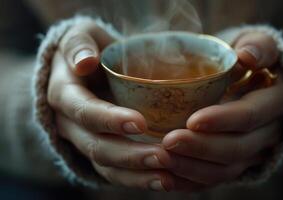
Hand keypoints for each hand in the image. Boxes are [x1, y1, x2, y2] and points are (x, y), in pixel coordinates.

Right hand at [48, 22, 184, 190]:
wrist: (86, 68)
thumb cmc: (90, 49)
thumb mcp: (80, 36)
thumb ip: (78, 44)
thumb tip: (84, 62)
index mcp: (64, 94)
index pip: (83, 111)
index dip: (108, 119)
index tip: (140, 123)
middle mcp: (70, 123)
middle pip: (96, 146)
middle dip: (129, 154)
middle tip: (164, 156)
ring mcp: (84, 141)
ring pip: (106, 166)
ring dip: (136, 173)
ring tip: (168, 176)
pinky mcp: (100, 152)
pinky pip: (115, 173)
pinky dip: (138, 179)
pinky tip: (164, 180)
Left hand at [161, 31, 282, 186]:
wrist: (250, 80)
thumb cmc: (247, 58)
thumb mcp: (257, 42)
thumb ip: (258, 46)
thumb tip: (247, 57)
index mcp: (276, 101)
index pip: (251, 115)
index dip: (224, 120)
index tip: (192, 120)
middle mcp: (268, 132)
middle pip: (237, 149)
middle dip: (202, 148)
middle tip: (168, 142)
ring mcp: (252, 151)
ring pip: (226, 170)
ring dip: (193, 168)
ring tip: (162, 160)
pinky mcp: (236, 162)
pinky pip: (215, 179)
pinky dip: (191, 181)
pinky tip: (166, 177)